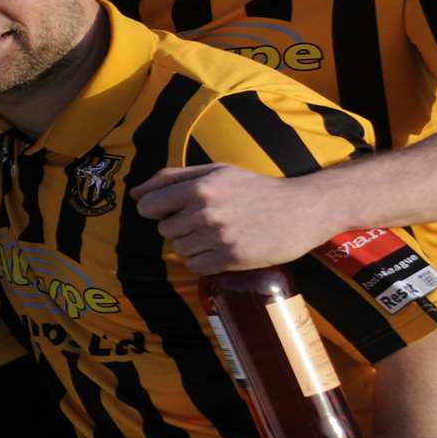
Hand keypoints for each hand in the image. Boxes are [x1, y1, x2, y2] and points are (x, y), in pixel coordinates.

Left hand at [130, 164, 335, 274]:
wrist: (302, 209)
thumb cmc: (255, 187)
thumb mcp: (216, 171)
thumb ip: (172, 178)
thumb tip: (135, 193)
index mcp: (200, 187)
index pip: (149, 206)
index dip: (156, 209)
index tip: (172, 209)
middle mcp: (206, 212)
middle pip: (164, 230)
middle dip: (179, 226)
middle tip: (206, 220)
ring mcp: (218, 237)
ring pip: (179, 249)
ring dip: (192, 244)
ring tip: (218, 233)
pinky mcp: (231, 259)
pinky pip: (195, 266)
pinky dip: (204, 260)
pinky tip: (222, 248)